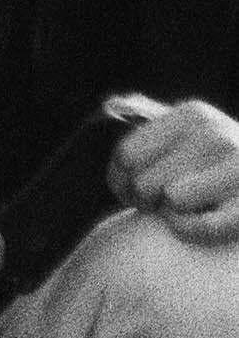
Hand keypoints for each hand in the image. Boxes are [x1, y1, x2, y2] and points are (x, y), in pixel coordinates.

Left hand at [108, 97, 238, 243]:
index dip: (119, 181)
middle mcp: (216, 135)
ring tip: (187, 207)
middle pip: (144, 183)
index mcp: (193, 115)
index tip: (129, 191)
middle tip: (163, 202)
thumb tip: (111, 107)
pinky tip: (201, 220)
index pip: (126, 155)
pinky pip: (200, 227)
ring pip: (171, 203)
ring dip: (172, 214)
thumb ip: (153, 128)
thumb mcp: (192, 135)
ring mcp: (238, 169)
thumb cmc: (219, 164)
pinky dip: (191, 230)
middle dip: (147, 201)